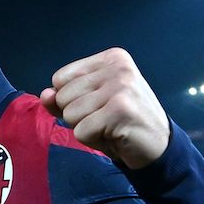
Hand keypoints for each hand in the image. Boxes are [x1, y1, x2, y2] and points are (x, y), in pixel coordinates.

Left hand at [40, 48, 169, 169]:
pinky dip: (93, 140)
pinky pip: (81, 131)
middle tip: (106, 119)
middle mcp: (118, 68)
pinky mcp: (120, 110)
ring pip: (70, 115)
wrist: (158, 145)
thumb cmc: (120, 122)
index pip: (60, 78)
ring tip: (110, 126)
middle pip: (63, 97)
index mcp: (111, 58)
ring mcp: (121, 87)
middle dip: (78, 116)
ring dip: (87, 128)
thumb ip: (63, 98)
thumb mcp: (90, 105)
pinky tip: (115, 136)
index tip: (99, 104)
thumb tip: (45, 95)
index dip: (71, 99)